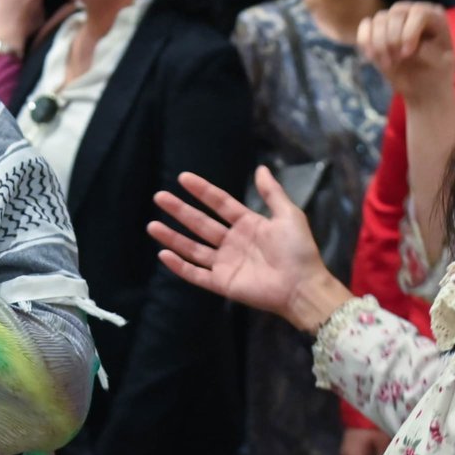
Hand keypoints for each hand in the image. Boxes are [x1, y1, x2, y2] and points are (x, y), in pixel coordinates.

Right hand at [148, 167, 347, 332]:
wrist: (303, 286)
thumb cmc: (298, 250)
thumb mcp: (289, 216)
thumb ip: (272, 193)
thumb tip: (260, 169)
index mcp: (247, 224)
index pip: (219, 203)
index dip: (202, 191)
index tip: (183, 178)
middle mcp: (231, 242)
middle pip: (200, 223)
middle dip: (179, 210)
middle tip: (159, 197)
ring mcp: (224, 263)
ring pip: (192, 247)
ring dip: (172, 237)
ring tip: (152, 225)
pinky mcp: (220, 283)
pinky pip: (195, 274)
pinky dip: (179, 266)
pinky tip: (163, 254)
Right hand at [356, 1, 454, 103]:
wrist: (420, 84)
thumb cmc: (436, 72)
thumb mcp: (442, 65)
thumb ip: (431, 53)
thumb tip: (412, 48)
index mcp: (434, 17)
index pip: (418, 13)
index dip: (409, 32)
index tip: (407, 53)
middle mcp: (413, 13)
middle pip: (396, 13)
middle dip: (393, 39)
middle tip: (397, 60)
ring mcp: (393, 19)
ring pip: (379, 19)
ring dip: (379, 44)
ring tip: (388, 63)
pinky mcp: (377, 29)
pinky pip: (365, 26)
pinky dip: (365, 41)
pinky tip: (372, 57)